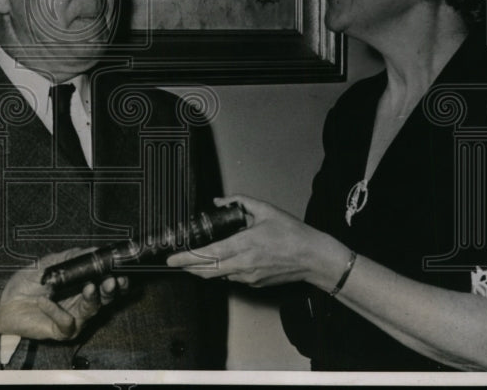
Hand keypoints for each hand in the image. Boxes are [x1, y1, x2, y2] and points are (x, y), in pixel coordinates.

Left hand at [0, 248, 128, 340]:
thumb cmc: (27, 284)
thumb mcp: (47, 264)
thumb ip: (69, 258)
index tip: (120, 268)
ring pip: (91, 310)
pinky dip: (57, 310)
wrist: (5, 303)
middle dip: (111, 289)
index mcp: (82, 285)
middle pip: (105, 298)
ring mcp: (73, 317)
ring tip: (90, 287)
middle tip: (112, 280)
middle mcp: (81, 302)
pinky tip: (45, 300)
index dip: (116, 277)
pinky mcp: (61, 330)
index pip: (105, 282)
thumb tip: (91, 249)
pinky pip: (66, 323)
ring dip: (93, 298)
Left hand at [167, 194, 340, 287]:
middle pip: (207, 271)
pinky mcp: (254, 284)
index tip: (172, 258)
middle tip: (174, 262)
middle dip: (188, 267)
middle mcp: (244, 264)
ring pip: (218, 276)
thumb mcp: (266, 210)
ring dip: (203, 270)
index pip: (209, 254)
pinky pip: (231, 278)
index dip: (187, 258)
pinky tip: (218, 263)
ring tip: (191, 262)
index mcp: (245, 245)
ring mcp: (249, 277)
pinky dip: (221, 271)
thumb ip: (240, 202)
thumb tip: (219, 201)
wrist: (314, 258)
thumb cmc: (293, 234)